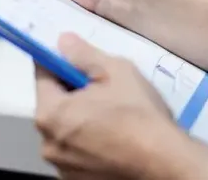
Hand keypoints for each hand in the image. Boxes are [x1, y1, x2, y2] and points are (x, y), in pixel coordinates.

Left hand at [35, 33, 181, 179]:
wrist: (165, 162)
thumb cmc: (139, 114)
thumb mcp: (116, 72)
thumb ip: (83, 55)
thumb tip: (63, 41)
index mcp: (50, 114)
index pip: (43, 75)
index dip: (62, 63)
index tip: (81, 62)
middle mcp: (47, 144)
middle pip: (54, 105)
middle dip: (73, 93)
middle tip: (105, 89)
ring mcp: (62, 167)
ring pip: (66, 130)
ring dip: (81, 119)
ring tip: (113, 117)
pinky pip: (77, 151)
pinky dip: (89, 142)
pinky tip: (114, 139)